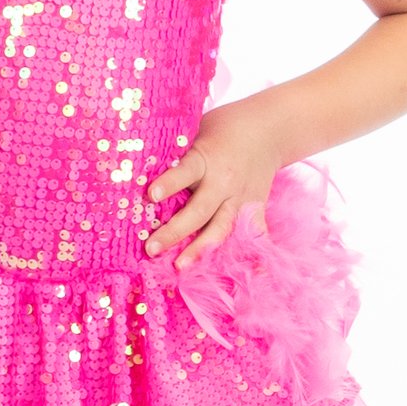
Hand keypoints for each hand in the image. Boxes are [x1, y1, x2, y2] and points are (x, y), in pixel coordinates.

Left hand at [141, 97, 284, 268]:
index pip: (185, 172)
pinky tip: (252, 278)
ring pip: (221, 228)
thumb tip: (137, 164)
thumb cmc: (223, 127)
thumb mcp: (197, 130)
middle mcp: (224, 182)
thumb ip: (177, 151)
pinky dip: (254, 255)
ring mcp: (241, 198)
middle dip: (174, 231)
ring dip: (200, 249)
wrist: (269, 128)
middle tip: (151, 248)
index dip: (169, 184)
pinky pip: (254, 234)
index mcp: (206, 158)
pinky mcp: (255, 208)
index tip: (150, 195)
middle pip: (198, 211)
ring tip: (181, 266)